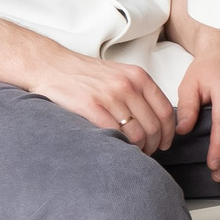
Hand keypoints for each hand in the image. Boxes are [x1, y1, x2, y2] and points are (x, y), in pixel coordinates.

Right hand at [28, 49, 177, 150]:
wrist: (51, 65)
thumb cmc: (85, 74)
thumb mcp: (120, 75)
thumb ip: (139, 93)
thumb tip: (157, 121)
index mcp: (138, 77)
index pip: (165, 111)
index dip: (168, 132)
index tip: (165, 143)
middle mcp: (127, 85)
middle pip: (153, 126)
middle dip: (154, 145)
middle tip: (148, 153)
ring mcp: (109, 95)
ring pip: (136, 133)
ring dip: (138, 149)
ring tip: (133, 153)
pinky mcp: (90, 106)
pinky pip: (114, 133)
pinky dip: (119, 146)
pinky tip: (117, 150)